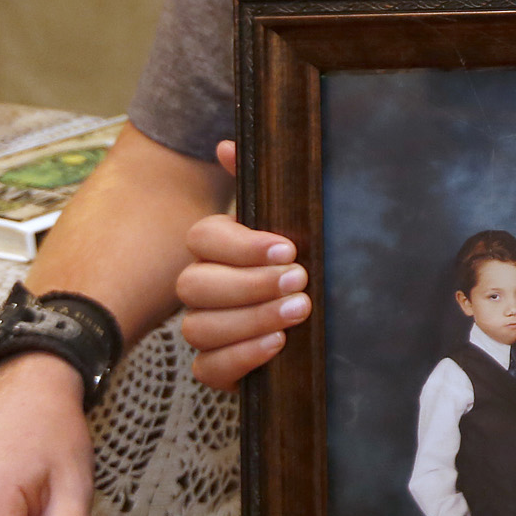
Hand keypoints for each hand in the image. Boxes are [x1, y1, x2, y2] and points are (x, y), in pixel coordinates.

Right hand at [176, 140, 308, 389]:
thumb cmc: (300, 263)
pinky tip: (278, 345)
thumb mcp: (292, 221)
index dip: (242, 245)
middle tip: (300, 280)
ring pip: (199, 327)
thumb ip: (262, 185)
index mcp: (216, 247)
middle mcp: (201, 287)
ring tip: (298, 312)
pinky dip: (241, 357)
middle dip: (249, 284)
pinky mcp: (216, 367)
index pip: (203, 238)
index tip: (288, 248)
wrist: (321, 319)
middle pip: (195, 285)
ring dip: (250, 320)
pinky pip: (208, 369)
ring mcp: (204, 328)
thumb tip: (225, 145)